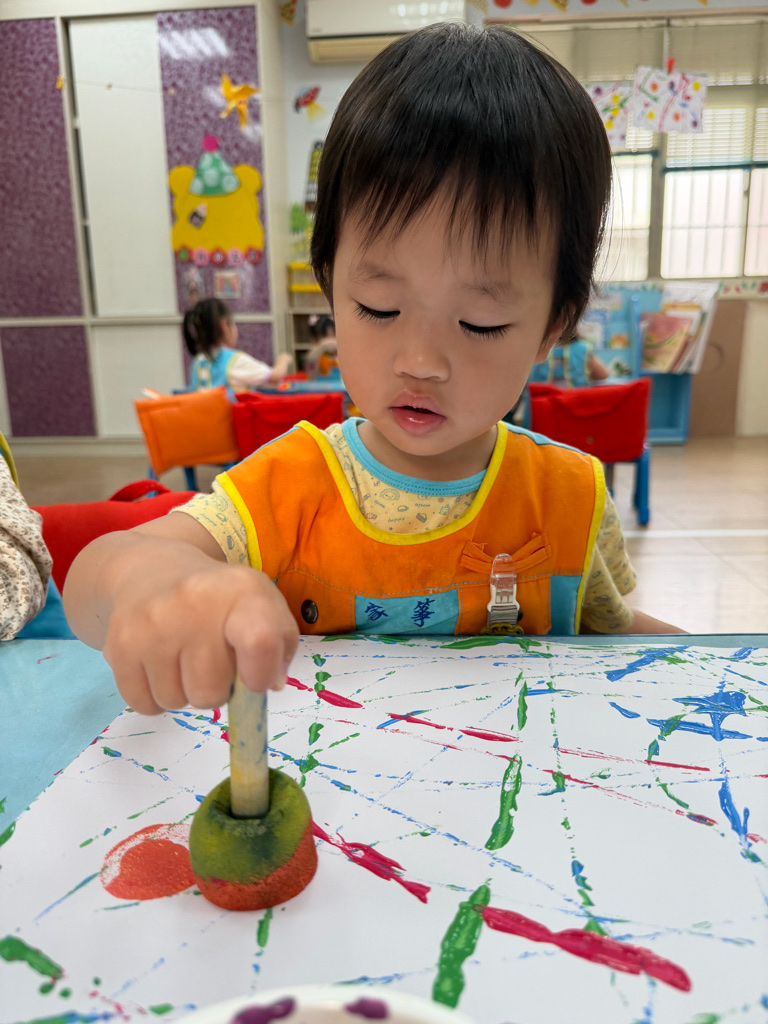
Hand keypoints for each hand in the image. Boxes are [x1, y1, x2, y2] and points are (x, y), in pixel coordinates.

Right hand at [64, 515, 298, 714]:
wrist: (150, 570)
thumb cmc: (218, 598)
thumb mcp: (262, 604)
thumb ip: (278, 645)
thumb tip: (271, 683)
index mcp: (242, 591)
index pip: (261, 642)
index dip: (260, 675)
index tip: (254, 680)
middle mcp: (194, 602)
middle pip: (211, 692)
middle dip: (215, 689)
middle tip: (210, 661)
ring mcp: (153, 624)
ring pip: (176, 702)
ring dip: (183, 692)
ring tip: (182, 657)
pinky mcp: (119, 645)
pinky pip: (144, 704)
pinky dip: (154, 696)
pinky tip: (158, 664)